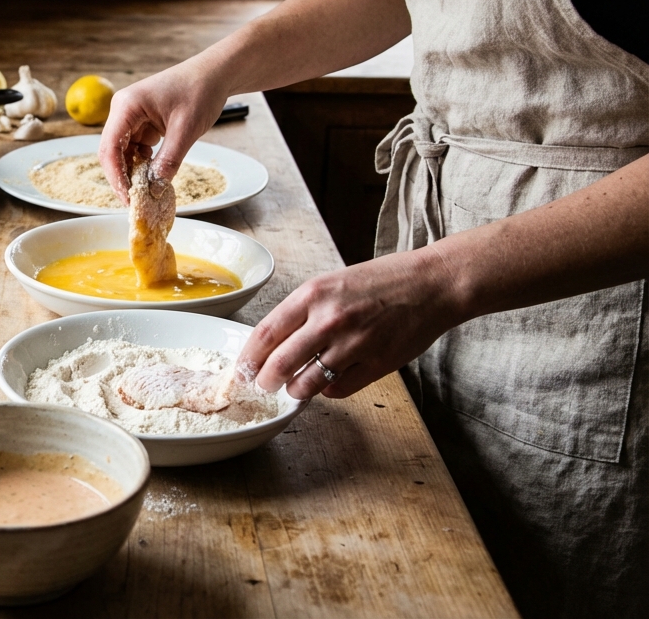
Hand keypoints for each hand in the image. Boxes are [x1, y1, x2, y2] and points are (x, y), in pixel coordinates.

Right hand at [97, 60, 229, 203]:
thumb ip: (169, 160)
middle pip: (111, 152)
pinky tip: (153, 176)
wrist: (214, 73)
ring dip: (132, 172)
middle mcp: (123, 111)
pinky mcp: (141, 123)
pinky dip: (142, 165)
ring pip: (122, 153)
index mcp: (127, 106)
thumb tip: (155, 190)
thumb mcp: (186, 129)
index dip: (116, 176)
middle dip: (121, 177)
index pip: (110, 147)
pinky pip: (135, 149)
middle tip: (134, 202)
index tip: (128, 197)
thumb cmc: (200, 91)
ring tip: (145, 192)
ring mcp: (131, 117)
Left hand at [242, 247, 466, 398]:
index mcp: (313, 294)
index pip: (265, 333)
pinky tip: (328, 382)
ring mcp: (354, 344)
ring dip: (295, 390)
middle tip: (263, 385)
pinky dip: (327, 391)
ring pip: (306, 383)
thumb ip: (302, 311)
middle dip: (265, 381)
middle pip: (279, 364)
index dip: (248, 358)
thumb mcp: (331, 283)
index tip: (242, 369)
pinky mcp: (377, 364)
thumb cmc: (380, 282)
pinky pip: (337, 390)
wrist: (431, 285)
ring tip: (295, 386)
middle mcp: (330, 319)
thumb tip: (272, 343)